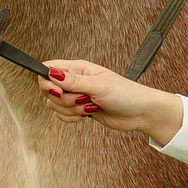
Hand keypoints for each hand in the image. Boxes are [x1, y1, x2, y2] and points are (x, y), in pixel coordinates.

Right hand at [37, 58, 184, 144]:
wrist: (139, 113)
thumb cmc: (126, 94)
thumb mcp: (99, 85)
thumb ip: (73, 81)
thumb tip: (51, 73)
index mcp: (78, 68)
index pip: (48, 69)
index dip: (47, 81)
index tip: (58, 91)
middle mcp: (75, 80)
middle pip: (49, 90)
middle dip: (64, 100)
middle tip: (84, 98)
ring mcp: (76, 96)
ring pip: (55, 105)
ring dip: (71, 110)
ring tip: (90, 106)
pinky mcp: (79, 110)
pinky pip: (63, 116)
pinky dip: (73, 118)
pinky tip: (88, 114)